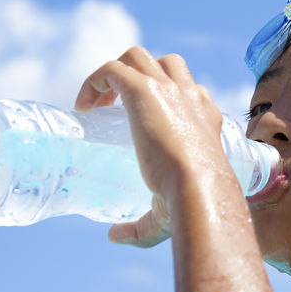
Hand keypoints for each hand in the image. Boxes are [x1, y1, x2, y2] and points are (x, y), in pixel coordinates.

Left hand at [74, 47, 224, 246]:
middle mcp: (190, 96)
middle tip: (114, 108)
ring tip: (97, 104)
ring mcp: (167, 89)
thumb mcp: (168, 213)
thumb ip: (142, 228)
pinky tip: (84, 107)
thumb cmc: (192, 203)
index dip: (166, 98)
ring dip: (115, 71)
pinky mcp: (144, 90)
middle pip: (164, 62)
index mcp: (206, 116)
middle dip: (140, 74)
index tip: (145, 123)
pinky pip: (112, 69)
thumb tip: (114, 235)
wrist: (200, 188)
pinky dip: (95, 80)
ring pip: (137, 56)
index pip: (190, 90)